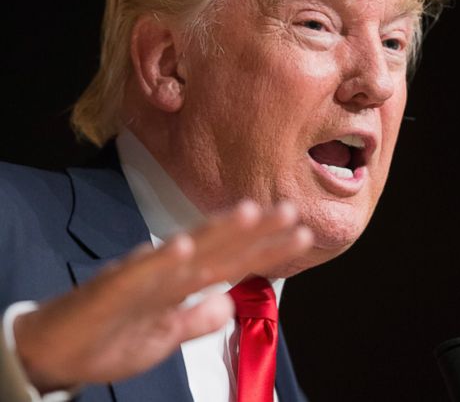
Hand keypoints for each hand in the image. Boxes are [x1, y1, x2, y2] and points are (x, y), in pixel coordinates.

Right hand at [12, 201, 312, 393]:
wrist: (54, 353)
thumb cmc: (109, 338)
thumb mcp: (165, 335)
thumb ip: (197, 318)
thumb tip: (229, 302)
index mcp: (181, 283)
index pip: (233, 261)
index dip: (267, 248)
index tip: (301, 233)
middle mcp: (166, 271)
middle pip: (218, 246)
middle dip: (255, 230)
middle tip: (291, 210)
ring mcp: (139, 277)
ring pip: (184, 250)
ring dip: (216, 231)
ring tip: (249, 212)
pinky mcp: (109, 289)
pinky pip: (136, 273)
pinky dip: (159, 260)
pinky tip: (182, 246)